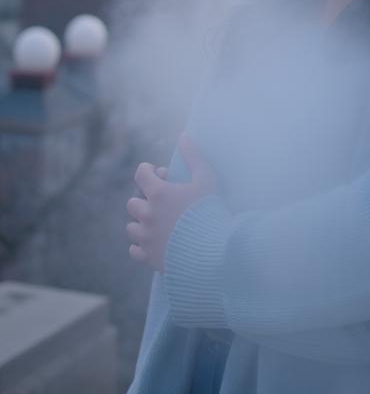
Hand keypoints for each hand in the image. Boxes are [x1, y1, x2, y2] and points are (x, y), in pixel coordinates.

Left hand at [126, 134, 217, 271]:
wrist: (214, 249)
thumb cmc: (211, 211)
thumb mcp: (206, 179)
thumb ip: (193, 157)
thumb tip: (183, 136)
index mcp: (159, 193)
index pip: (140, 175)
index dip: (147, 171)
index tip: (156, 172)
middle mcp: (147, 214)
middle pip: (133, 203)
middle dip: (145, 199)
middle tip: (161, 202)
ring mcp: (146, 237)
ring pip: (131, 227)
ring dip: (141, 223)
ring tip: (157, 223)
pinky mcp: (148, 257)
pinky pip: (134, 250)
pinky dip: (141, 246)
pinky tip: (155, 242)